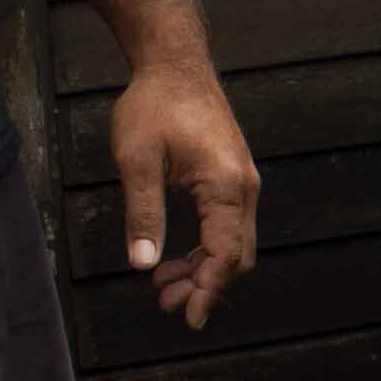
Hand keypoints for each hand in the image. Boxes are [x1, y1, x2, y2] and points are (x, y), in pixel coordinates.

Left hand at [104, 55, 260, 327]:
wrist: (176, 65)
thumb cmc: (154, 105)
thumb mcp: (136, 160)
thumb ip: (142, 214)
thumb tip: (142, 264)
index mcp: (225, 185)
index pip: (225, 253)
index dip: (207, 288)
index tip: (185, 315)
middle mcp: (244, 188)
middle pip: (237, 255)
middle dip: (206, 284)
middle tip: (166, 303)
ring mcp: (243, 182)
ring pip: (235, 243)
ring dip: (205, 267)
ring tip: (164, 283)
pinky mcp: (233, 178)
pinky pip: (228, 225)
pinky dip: (207, 247)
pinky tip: (176, 254)